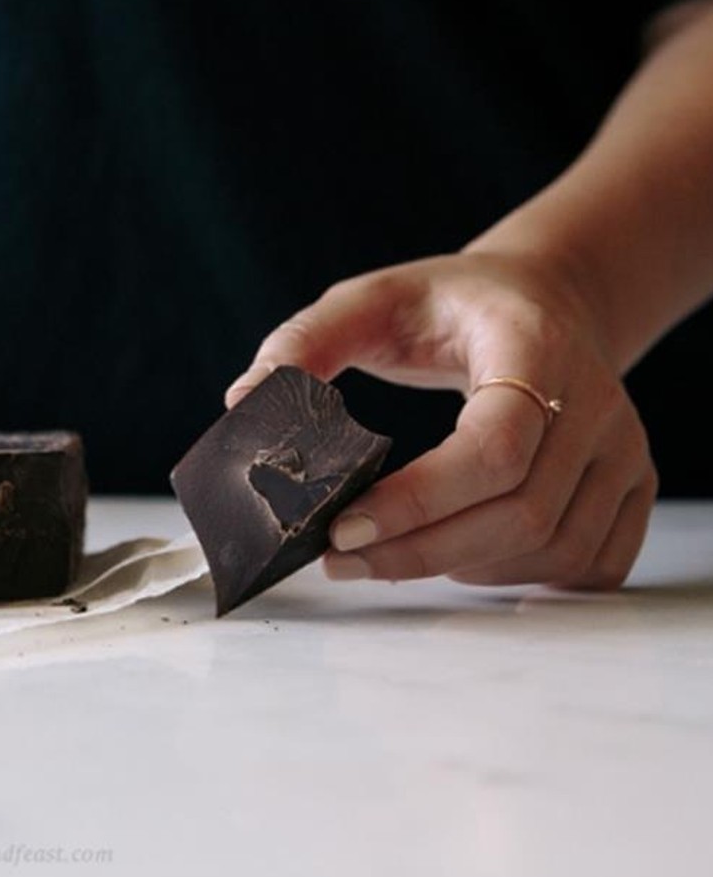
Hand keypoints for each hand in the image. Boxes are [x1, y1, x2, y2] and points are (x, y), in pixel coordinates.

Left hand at [224, 251, 657, 589]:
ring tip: (388, 558)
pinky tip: (459, 560)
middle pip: (522, 512)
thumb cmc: (450, 304)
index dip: (420, 499)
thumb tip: (246, 398)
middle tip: (340, 560)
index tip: (343, 527)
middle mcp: (596, 402)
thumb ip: (306, 341)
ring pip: (553, 548)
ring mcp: (622, 450)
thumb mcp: (372, 299)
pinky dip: (520, 577)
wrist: (544, 301)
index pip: (495, 445)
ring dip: (463, 569)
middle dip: (421, 551)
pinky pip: (587, 563)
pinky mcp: (629, 486)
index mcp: (533, 346)